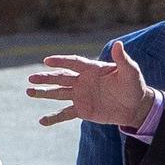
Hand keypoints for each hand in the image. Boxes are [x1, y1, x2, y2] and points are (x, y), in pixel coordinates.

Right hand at [28, 40, 155, 127]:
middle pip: (61, 78)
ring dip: (44, 93)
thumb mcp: (130, 72)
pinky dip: (54, 117)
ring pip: (58, 93)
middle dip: (46, 78)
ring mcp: (81, 96)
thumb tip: (118, 44)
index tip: (46, 61)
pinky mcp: (82, 110)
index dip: (60, 61)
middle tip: (31, 78)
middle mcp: (83, 81)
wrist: (135, 106)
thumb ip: (122, 59)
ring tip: (29, 92)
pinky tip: (42, 121)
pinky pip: (65, 114)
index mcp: (92, 69)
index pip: (73, 63)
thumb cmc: (134, 86)